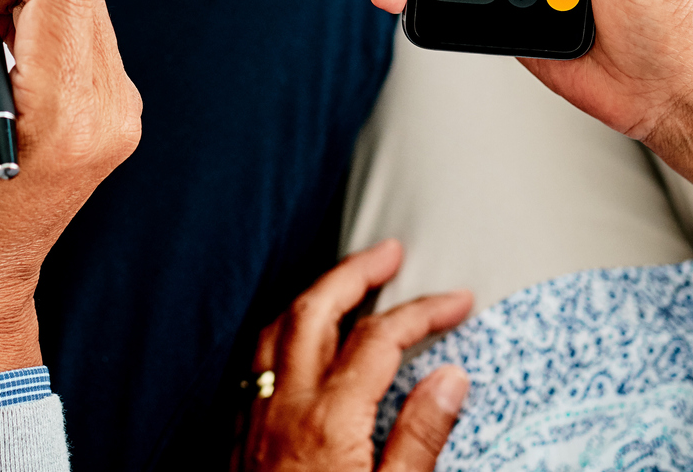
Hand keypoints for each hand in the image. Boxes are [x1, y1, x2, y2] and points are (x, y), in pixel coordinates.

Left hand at [239, 240, 470, 471]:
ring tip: (344, 283)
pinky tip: (298, 338)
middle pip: (315, 309)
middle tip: (388, 254)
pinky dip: (282, 330)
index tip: (455, 302)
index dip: (423, 311)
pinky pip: (256, 360)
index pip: (380, 339)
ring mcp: (254, 416)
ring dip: (314, 294)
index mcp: (329, 418)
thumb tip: (450, 380)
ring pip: (276, 327)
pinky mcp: (236, 433)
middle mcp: (285, 406)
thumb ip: (420, 437)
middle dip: (354, 271)